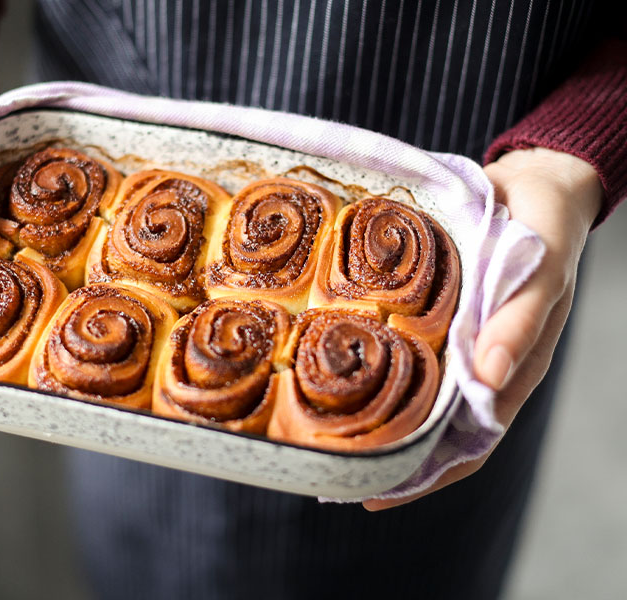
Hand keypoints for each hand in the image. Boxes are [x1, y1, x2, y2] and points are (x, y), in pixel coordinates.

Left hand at [364, 147, 602, 510]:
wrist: (534, 185)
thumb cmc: (547, 233)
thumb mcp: (540, 275)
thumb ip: (519, 324)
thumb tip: (488, 377)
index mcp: (509, 372)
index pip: (468, 446)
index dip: (426, 476)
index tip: (376, 496)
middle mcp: (476, 364)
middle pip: (430, 428)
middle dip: (388, 455)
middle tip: (333, 471)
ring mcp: (453, 340)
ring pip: (411, 392)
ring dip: (376, 415)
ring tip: (327, 431)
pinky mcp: (434, 313)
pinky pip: (405, 349)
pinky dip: (378, 366)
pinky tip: (342, 368)